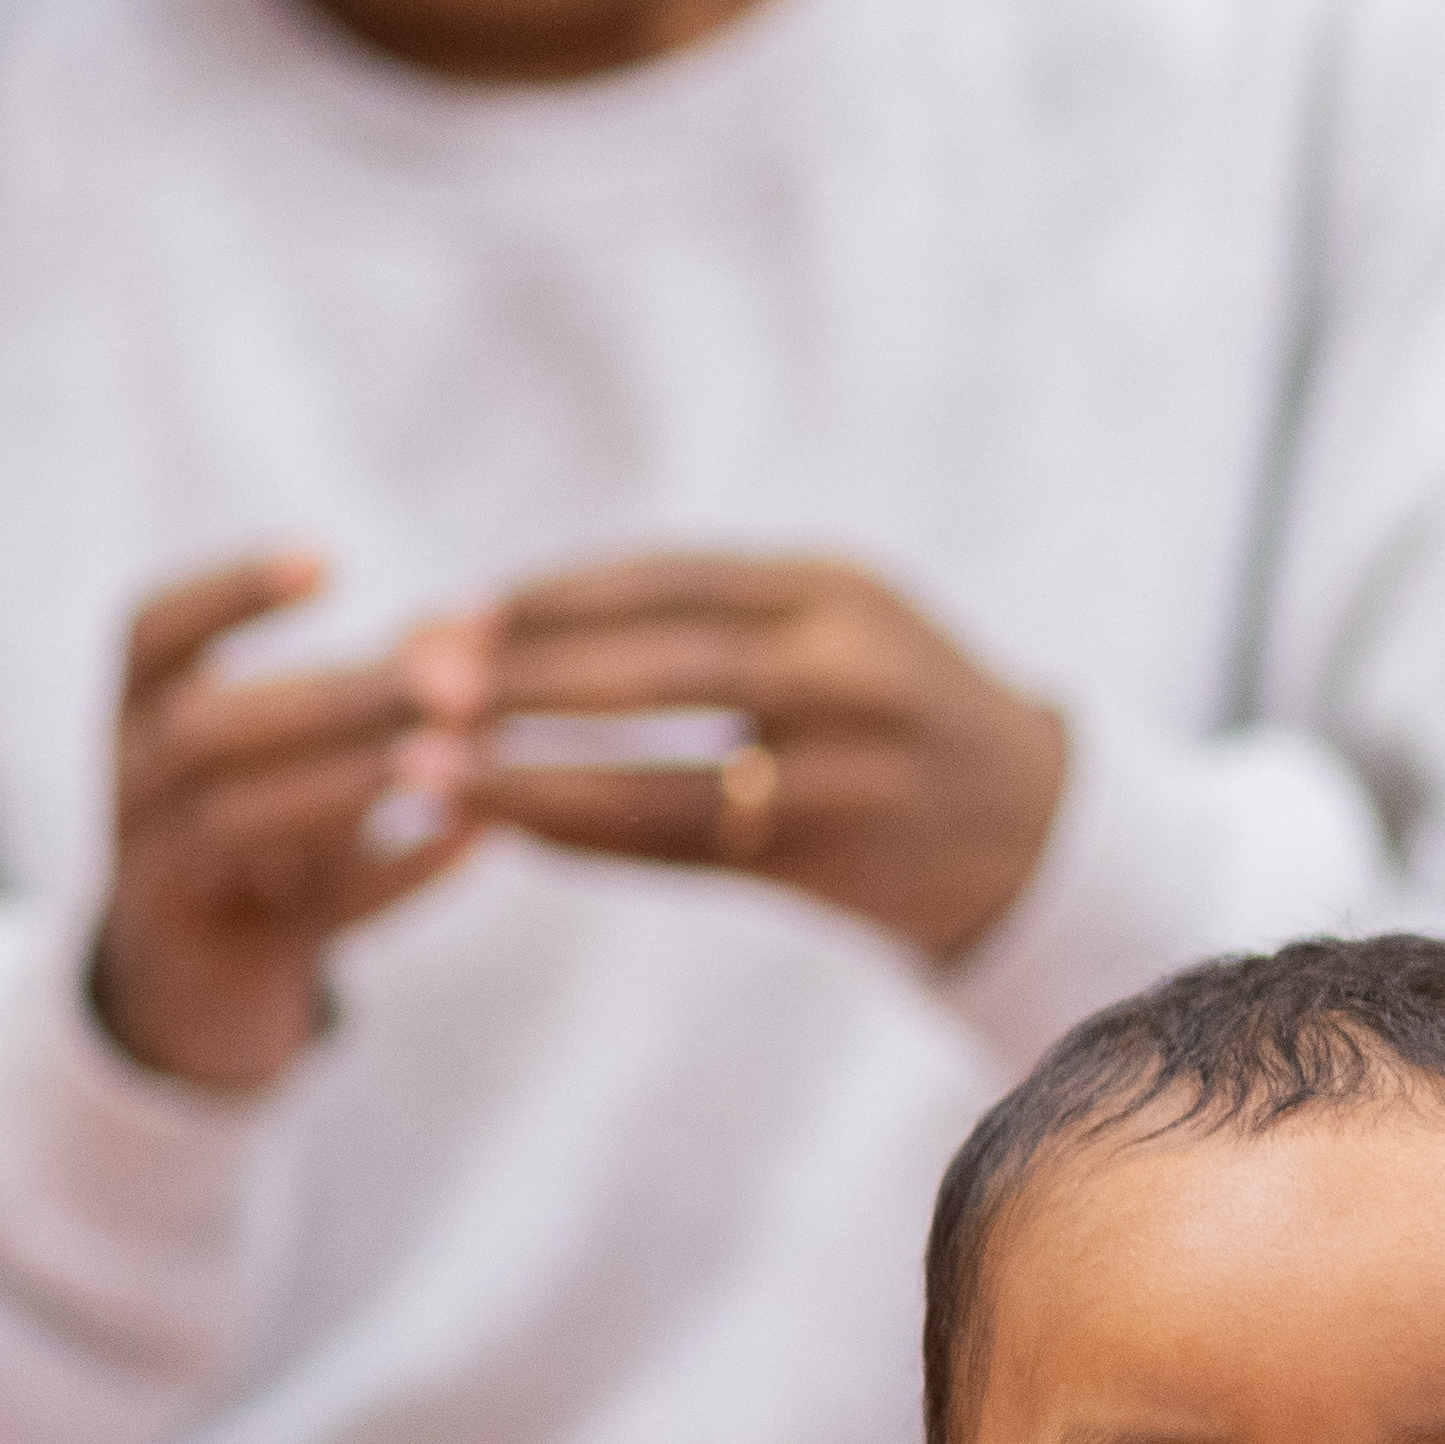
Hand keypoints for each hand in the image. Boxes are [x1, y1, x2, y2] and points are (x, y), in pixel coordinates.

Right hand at [88, 552, 479, 1090]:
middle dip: (334, 699)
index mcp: (140, 718)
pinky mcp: (225, 956)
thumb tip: (478, 616)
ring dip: (349, 785)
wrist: (197, 989)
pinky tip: (468, 843)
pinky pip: (303, 916)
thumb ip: (378, 687)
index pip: (148, 637)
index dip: (226, 596)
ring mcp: (168, 879)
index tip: (324, 559)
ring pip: (235, 825)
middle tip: (458, 680)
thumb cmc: (264, 833)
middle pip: (205, 731)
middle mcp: (135, 792)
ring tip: (452, 759)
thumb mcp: (297, 754)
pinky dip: (389, 878)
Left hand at [431, 553, 1072, 969]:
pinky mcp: (836, 861)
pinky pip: (685, 849)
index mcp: (838, 592)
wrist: (1032, 823)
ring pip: (668, 778)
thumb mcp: (822, 625)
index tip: (444, 613)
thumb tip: (487, 621)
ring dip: (535, 778)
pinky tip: (507, 829)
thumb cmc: (885, 708)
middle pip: (665, 670)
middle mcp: (854, 674)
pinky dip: (588, 838)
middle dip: (529, 678)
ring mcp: (852, 774)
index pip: (669, 583)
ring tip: (427, 773)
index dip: (551, 598)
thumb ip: (695, 620)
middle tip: (412, 684)